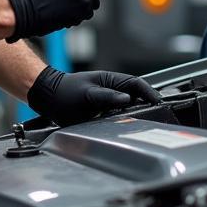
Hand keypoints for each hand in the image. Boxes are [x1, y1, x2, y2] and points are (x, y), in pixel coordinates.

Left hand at [27, 65, 162, 125]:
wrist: (48, 98)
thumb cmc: (64, 93)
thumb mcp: (87, 95)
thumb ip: (107, 96)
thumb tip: (127, 99)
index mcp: (110, 80)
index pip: (136, 83)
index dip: (149, 92)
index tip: (158, 102)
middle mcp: (111, 89)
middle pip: (136, 95)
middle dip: (147, 103)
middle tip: (158, 114)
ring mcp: (107, 100)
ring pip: (128, 106)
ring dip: (137, 112)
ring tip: (147, 122)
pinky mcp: (102, 111)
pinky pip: (119, 115)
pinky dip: (125, 119)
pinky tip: (129, 127)